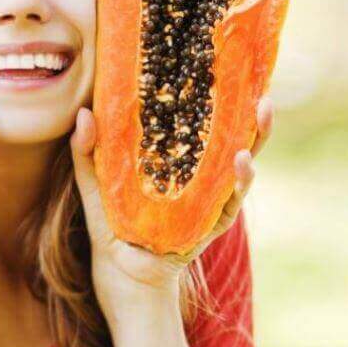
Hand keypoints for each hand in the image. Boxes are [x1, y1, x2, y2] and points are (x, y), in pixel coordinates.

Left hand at [70, 97, 272, 312]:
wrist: (120, 276)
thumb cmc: (110, 227)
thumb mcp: (94, 185)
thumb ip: (87, 152)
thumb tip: (85, 112)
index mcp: (177, 163)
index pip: (204, 127)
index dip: (221, 101)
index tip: (232, 70)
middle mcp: (200, 180)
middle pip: (233, 142)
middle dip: (252, 118)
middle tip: (262, 92)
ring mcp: (208, 202)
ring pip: (239, 170)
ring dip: (253, 144)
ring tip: (257, 117)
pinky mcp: (208, 225)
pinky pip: (228, 202)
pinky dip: (238, 182)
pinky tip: (242, 162)